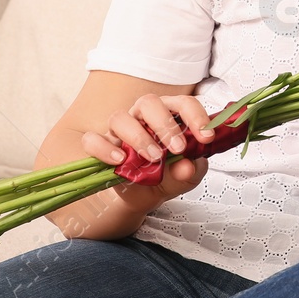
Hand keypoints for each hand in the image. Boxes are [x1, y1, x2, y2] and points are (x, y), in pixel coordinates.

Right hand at [82, 92, 215, 213]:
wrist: (147, 195)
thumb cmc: (169, 175)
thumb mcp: (187, 176)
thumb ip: (190, 170)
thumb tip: (186, 166)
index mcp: (169, 113)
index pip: (182, 103)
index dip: (196, 117)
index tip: (206, 137)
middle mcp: (143, 116)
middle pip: (148, 102)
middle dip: (165, 124)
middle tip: (178, 148)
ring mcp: (120, 129)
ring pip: (120, 117)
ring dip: (138, 137)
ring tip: (153, 158)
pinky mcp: (101, 146)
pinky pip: (92, 140)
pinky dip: (104, 149)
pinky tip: (119, 161)